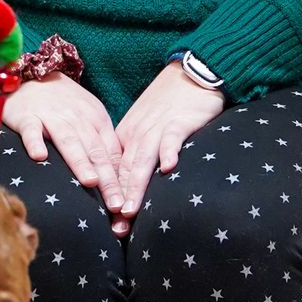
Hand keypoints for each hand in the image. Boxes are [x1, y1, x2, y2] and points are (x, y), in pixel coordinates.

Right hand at [2, 76, 125, 212]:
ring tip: (90, 182)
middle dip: (108, 179)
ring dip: (79, 161)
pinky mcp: (27, 117)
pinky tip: (39, 157)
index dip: (121, 179)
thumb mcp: (89, 119)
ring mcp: (52, 117)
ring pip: (68, 141)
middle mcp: (78, 119)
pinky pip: (31, 130)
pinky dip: (35, 142)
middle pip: (95, 151)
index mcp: (97, 120)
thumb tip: (119, 179)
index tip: (128, 204)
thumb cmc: (63, 104)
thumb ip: (101, 145)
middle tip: (117, 204)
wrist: (31, 75)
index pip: (112, 153)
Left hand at [109, 61, 224, 235]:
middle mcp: (138, 134)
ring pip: (143, 159)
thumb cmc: (171, 105)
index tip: (110, 226)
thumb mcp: (147, 129)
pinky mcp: (180, 120)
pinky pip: (172, 137)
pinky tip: (168, 169)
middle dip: (120, 201)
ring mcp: (157, 127)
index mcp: (127, 137)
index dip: (113, 199)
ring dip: (136, 185)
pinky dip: (169, 151)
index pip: (116, 173)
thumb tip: (130, 186)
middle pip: (126, 172)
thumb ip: (139, 154)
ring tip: (130, 210)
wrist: (192, 72)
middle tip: (116, 229)